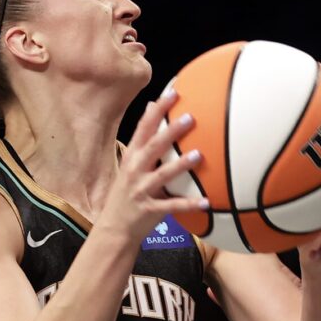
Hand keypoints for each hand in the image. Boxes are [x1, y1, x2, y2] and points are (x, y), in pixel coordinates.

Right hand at [101, 90, 209, 242]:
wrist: (114, 228)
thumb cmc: (126, 192)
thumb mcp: (129, 163)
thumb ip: (142, 138)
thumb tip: (151, 106)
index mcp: (131, 156)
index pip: (144, 128)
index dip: (158, 110)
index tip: (172, 92)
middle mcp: (134, 171)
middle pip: (153, 147)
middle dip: (171, 132)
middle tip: (190, 118)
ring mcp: (141, 190)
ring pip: (163, 175)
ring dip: (181, 165)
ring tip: (198, 154)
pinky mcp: (150, 210)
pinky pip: (172, 206)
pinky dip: (189, 204)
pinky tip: (207, 202)